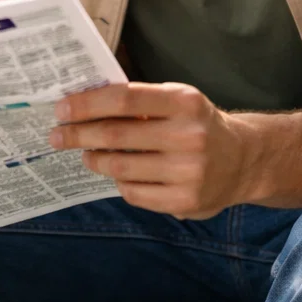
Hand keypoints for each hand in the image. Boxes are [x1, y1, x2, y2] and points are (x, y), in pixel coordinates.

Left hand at [48, 82, 257, 219]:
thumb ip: (138, 100)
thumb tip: (82, 102)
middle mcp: (189, 136)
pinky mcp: (186, 201)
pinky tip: (118, 174)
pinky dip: (119, 182)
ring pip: (120, 168)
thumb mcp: (177, 100)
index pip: (123, 99)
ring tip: (86, 154)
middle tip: (56, 135)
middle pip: (116, 136)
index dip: (86, 104)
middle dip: (78, 134)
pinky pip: (134, 193)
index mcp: (185, 102)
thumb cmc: (197, 123)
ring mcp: (189, 172)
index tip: (61, 108)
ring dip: (95, 160)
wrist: (244, 160)